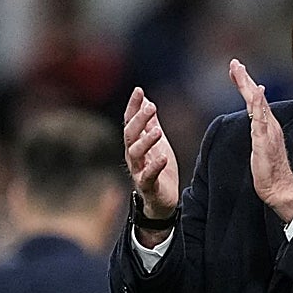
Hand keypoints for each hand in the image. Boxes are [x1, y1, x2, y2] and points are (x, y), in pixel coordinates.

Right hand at [123, 86, 179, 223]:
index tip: (139, 90)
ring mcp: (138, 171)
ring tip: (158, 132)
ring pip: (135, 154)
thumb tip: (146, 100)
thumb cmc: (158, 171)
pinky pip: (148, 176)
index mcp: (134, 144)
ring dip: (145, 141)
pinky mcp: (148, 187)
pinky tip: (162, 158)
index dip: (133, 106)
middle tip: (151, 107)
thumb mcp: (157, 143)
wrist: (162, 202)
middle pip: (130, 135)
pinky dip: (154, 167)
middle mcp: (133, 156)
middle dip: (139, 120)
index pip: (129, 121)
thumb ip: (151, 124)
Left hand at [229, 58, 292, 223]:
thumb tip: (255, 122)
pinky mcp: (264, 141)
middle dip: (244, 78)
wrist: (280, 187)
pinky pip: (260, 120)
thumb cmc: (271, 170)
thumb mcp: (262, 146)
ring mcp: (267, 131)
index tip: (236, 69)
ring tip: (240, 71)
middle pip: (255, 96)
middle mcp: (269, 124)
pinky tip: (256, 93)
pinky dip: (258, 105)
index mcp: (267, 125)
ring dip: (248, 86)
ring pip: (257, 104)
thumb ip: (259, 132)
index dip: (245, 84)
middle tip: (235, 63)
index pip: (255, 100)